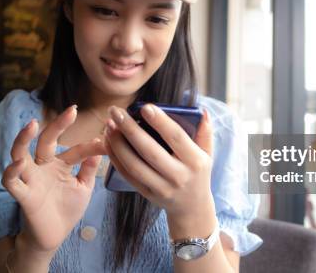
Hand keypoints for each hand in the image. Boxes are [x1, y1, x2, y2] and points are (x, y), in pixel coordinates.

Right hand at [1, 105, 105, 253]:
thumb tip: (100, 150)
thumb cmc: (66, 209)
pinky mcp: (23, 195)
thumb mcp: (83, 188)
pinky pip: (11, 182)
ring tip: (31, 125)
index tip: (107, 142)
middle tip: (72, 111)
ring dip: (23, 139)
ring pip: (20, 153)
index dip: (92, 147)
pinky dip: (11, 172)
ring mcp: (31, 179)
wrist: (53, 237)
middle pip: (46, 140)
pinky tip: (18, 163)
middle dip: (58, 125)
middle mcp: (43, 167)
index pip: (76, 150)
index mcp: (60, 164)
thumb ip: (89, 170)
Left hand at [104, 104, 215, 231]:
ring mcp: (161, 187)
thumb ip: (205, 132)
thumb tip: (202, 111)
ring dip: (118, 144)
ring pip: (134, 165)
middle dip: (130, 129)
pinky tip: (108, 143)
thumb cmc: (198, 173)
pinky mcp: (147, 193)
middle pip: (150, 151)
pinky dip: (116, 159)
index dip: (160, 122)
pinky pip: (128, 175)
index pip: (176, 138)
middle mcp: (178, 176)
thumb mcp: (207, 153)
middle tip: (116, 111)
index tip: (144, 107)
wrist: (192, 207)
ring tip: (109, 125)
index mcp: (195, 161)